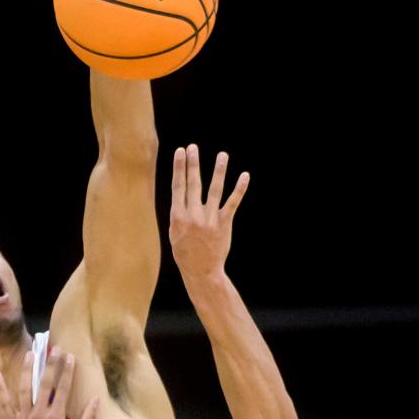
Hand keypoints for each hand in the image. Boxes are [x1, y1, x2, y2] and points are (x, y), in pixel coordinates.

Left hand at [0, 348, 96, 418]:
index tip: (69, 356)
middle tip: (53, 349)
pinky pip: (5, 403)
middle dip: (50, 365)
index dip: (67, 371)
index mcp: (55, 417)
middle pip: (44, 384)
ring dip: (27, 370)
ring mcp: (23, 418)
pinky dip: (0, 389)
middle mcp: (38, 414)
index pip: (62, 388)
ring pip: (23, 389)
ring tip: (30, 354)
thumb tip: (96, 399)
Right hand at [169, 145, 249, 281]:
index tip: (180, 152)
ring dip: (218, 171)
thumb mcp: (174, 233)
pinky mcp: (224, 224)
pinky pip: (233, 203)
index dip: (179, 168)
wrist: (201, 272)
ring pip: (215, 190)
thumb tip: (180, 194)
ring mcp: (209, 219)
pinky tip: (245, 176)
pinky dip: (239, 189)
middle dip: (192, 164)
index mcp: (177, 217)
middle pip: (193, 184)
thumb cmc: (185, 253)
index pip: (178, 187)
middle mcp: (193, 216)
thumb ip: (178, 213)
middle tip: (193, 147)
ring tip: (222, 155)